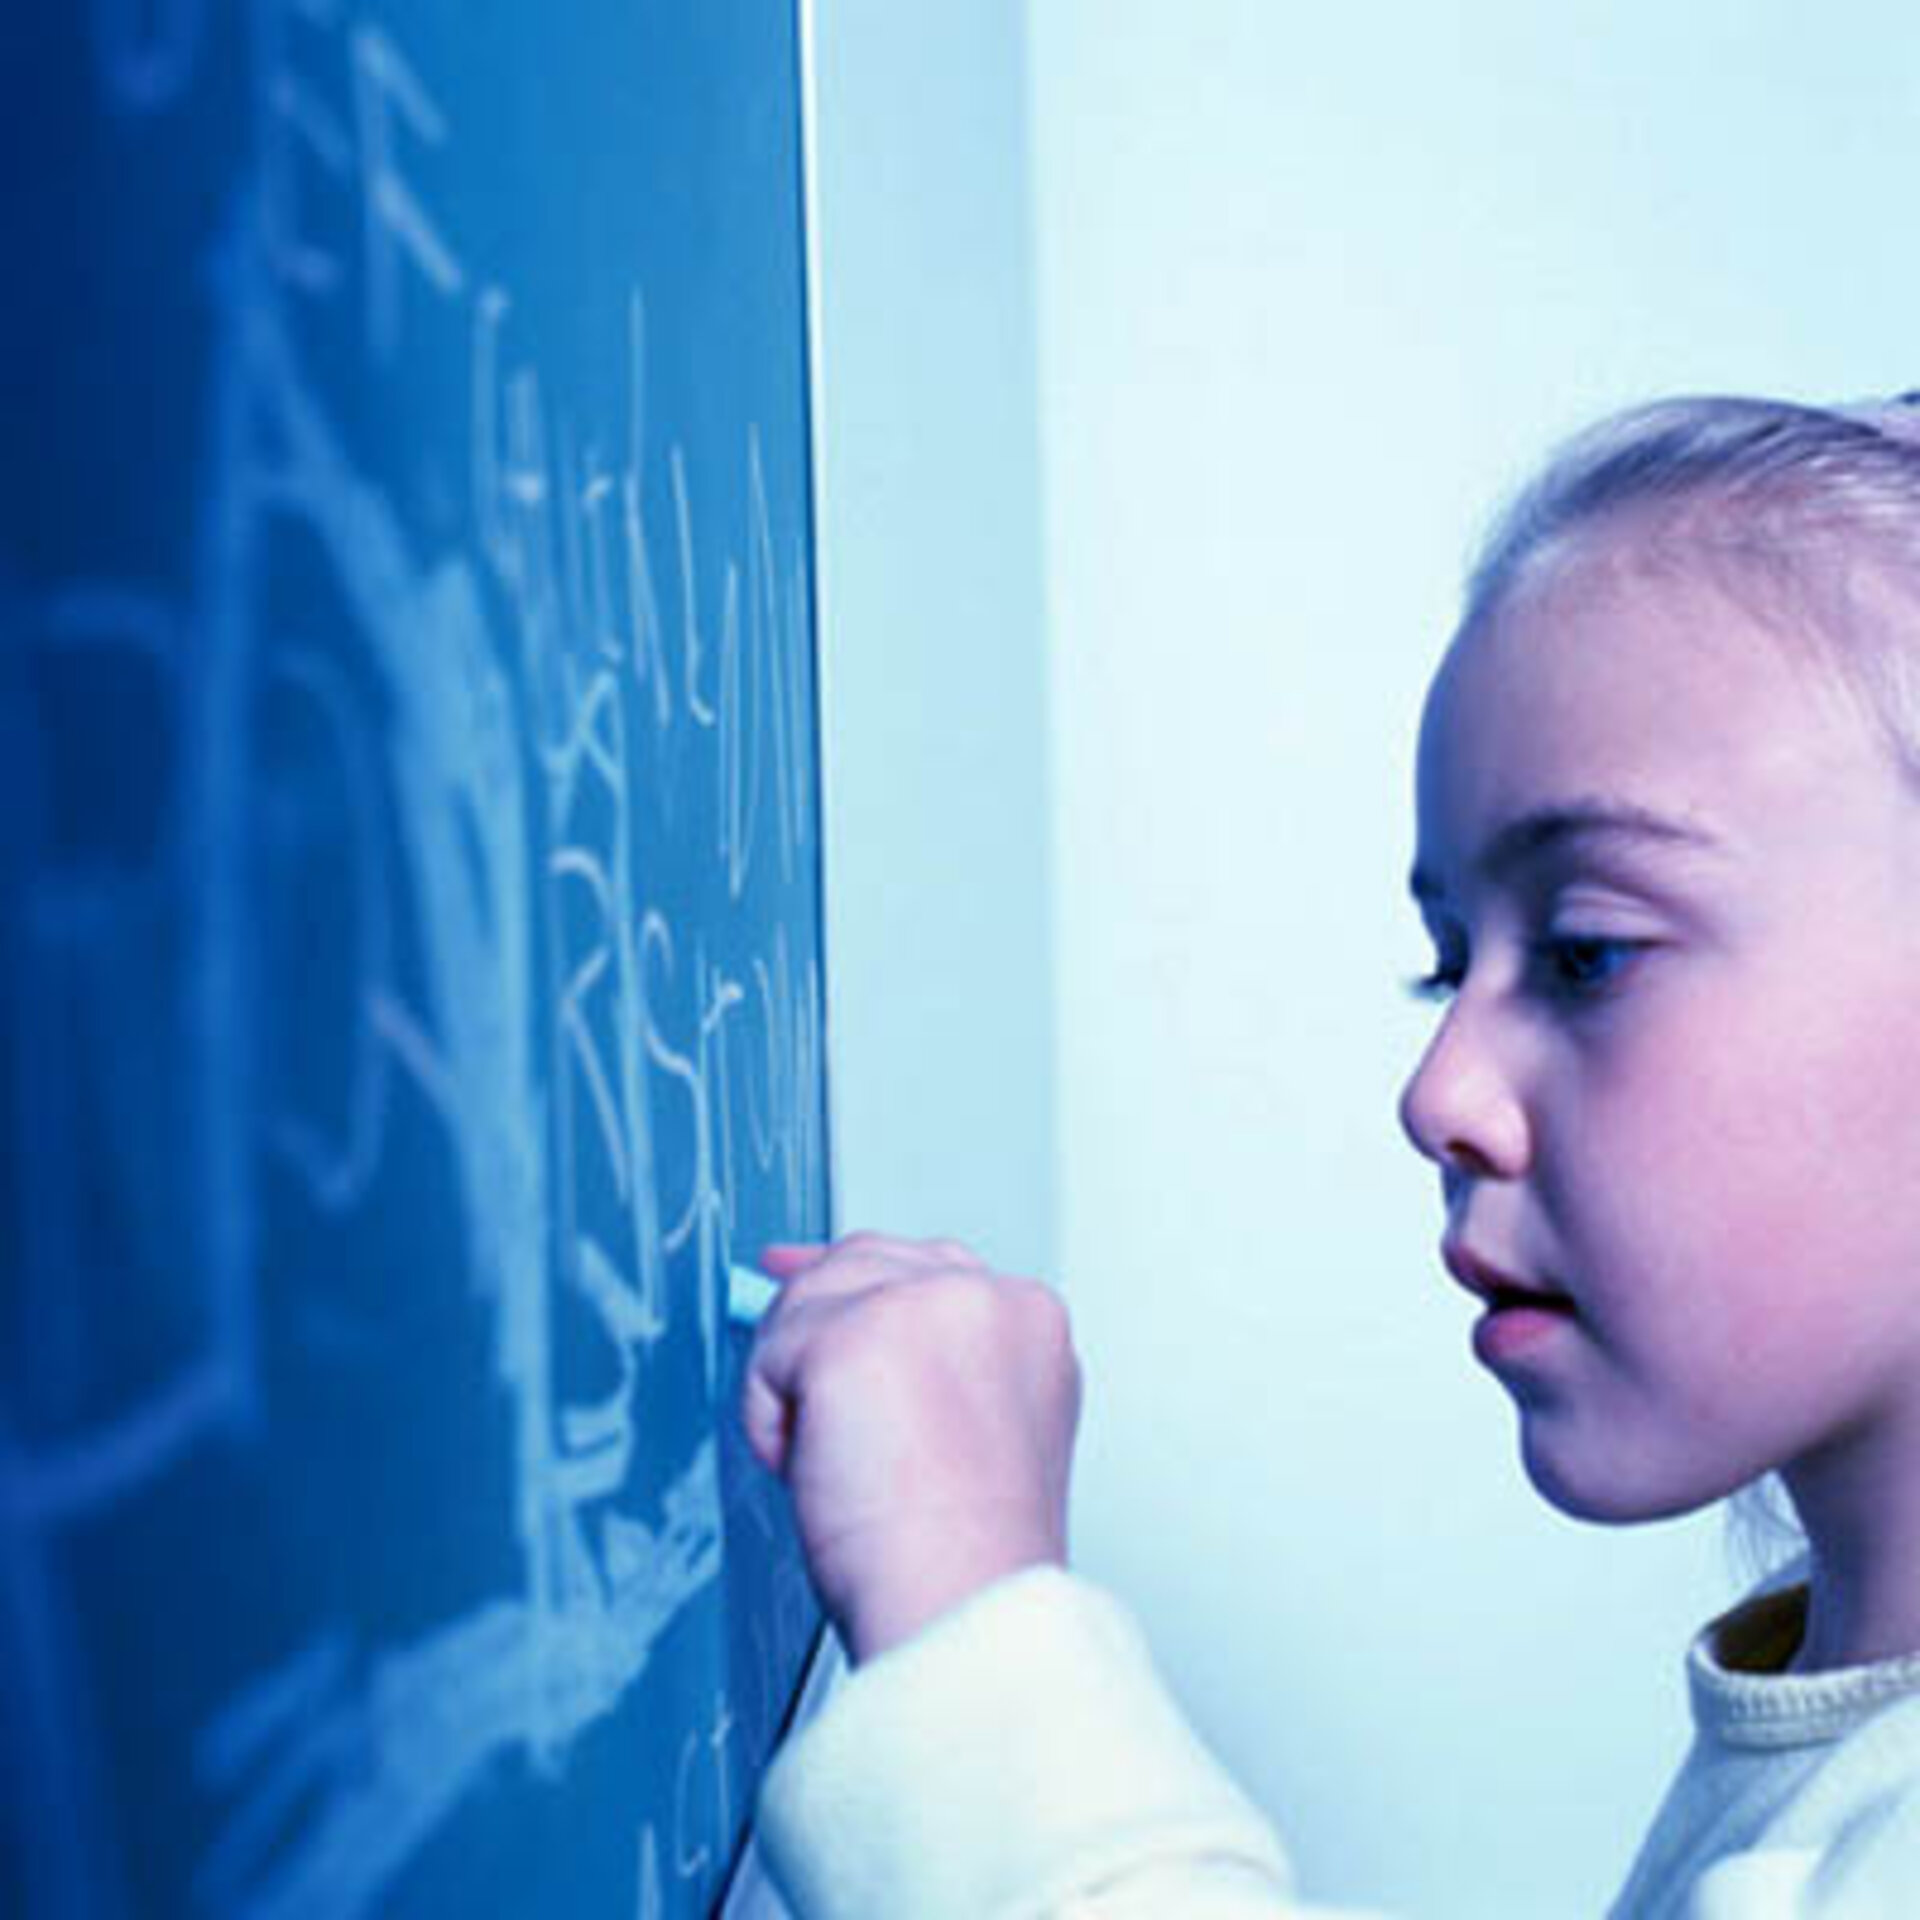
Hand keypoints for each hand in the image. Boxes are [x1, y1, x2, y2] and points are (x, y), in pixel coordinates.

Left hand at [740, 1231, 1081, 1662]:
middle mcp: (986, 1297)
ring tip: (843, 1468)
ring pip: (810, 1301)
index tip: (824, 1310)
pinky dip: (769, 1421)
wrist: (966, 1609)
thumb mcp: (971, 1427)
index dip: (865, 1291)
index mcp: (1028, 1320)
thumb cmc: (966, 1553)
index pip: (928, 1267)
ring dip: (797, 1385)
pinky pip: (770, 1354)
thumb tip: (834, 1309)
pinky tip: (818, 1471)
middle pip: (864, 1261)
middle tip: (806, 1396)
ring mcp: (921, 1307)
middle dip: (820, 1320)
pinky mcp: (852, 1337)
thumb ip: (923, 1356)